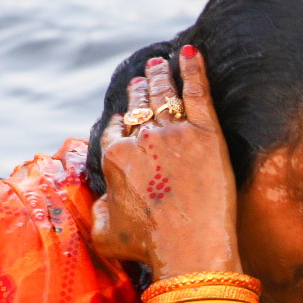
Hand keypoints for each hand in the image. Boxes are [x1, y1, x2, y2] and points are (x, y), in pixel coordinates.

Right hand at [90, 46, 240, 276]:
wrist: (189, 249)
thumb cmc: (148, 248)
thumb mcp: (106, 235)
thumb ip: (97, 212)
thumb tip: (102, 199)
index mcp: (115, 158)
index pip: (116, 129)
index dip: (123, 119)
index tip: (127, 113)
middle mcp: (141, 140)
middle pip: (140, 106)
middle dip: (140, 89)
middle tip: (144, 76)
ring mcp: (174, 133)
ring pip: (164, 95)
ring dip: (160, 76)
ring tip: (160, 63)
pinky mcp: (205, 132)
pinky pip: (197, 91)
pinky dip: (193, 69)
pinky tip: (192, 54)